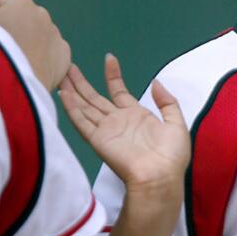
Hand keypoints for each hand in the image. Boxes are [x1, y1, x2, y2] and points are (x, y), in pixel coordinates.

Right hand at [0, 0, 70, 90]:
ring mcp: (55, 33)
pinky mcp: (65, 53)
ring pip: (36, 35)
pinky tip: (32, 68)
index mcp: (19, 2)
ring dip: (28, 43)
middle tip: (2, 53)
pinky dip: (43, 58)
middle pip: (19, 20)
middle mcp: (42, 13)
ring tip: (16, 62)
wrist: (11, 88)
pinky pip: (52, 51)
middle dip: (11, 31)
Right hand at [58, 54, 189, 193]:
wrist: (160, 177)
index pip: (119, 91)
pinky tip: (63, 94)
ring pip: (84, 106)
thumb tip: (155, 82)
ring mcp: (106, 130)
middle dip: (82, 82)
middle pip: (95, 98)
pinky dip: (72, 108)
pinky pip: (81, 121)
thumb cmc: (170, 155)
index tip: (109, 58)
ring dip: (72, 91)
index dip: (113, 75)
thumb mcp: (176, 123)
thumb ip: (167, 102)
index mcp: (136, 116)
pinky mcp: (97, 140)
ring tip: (60, 74)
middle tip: (69, 66)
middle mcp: (117, 121)